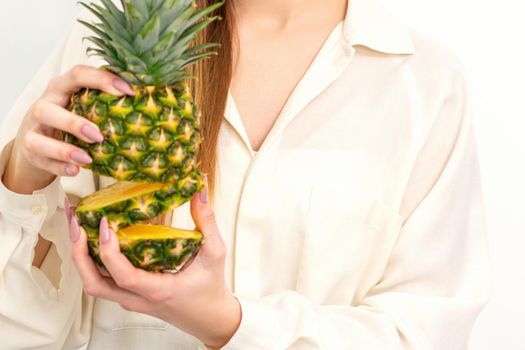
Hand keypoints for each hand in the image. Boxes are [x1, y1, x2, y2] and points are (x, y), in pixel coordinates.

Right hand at [3, 65, 134, 193]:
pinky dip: (60, 167)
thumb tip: (146, 96)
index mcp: (61, 88)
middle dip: (74, 123)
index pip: (77, 75)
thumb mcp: (82, 104)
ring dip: (64, 150)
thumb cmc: (67, 118)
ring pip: (39, 140)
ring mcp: (33, 131)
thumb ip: (104, 100)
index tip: (129, 91)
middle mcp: (43, 107)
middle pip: (49, 110)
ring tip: (87, 158)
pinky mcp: (31, 153)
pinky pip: (43, 161)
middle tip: (99, 135)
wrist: (34, 141)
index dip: (103, 80)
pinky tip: (76, 170)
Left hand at [68, 186, 241, 348]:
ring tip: (78, 227)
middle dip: (78, 252)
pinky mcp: (130, 297)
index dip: (108, 251)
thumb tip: (199, 191)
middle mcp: (138, 299)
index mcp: (159, 290)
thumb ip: (207, 221)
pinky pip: (103, 281)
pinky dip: (92, 261)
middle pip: (94, 283)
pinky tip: (94, 240)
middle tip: (76, 222)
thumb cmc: (211, 289)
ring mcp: (131, 300)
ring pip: (94, 283)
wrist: (210, 318)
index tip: (105, 225)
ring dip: (81, 256)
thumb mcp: (214, 253)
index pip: (123, 276)